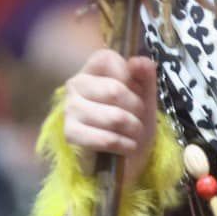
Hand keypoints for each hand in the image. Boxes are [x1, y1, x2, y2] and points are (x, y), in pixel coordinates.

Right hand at [64, 48, 158, 186]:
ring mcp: (70, 109)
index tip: (137, 91)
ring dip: (134, 129)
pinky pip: (106, 139)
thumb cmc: (133, 120)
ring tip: (134, 133)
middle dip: (137, 109)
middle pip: (115, 90)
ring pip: (114, 117)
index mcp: (93, 69)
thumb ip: (145, 75)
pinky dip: (124, 145)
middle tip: (138, 118)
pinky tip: (127, 147)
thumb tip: (137, 61)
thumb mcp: (146, 95)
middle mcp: (76, 84)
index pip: (107, 58)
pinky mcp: (70, 134)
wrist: (126, 157)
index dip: (130, 76)